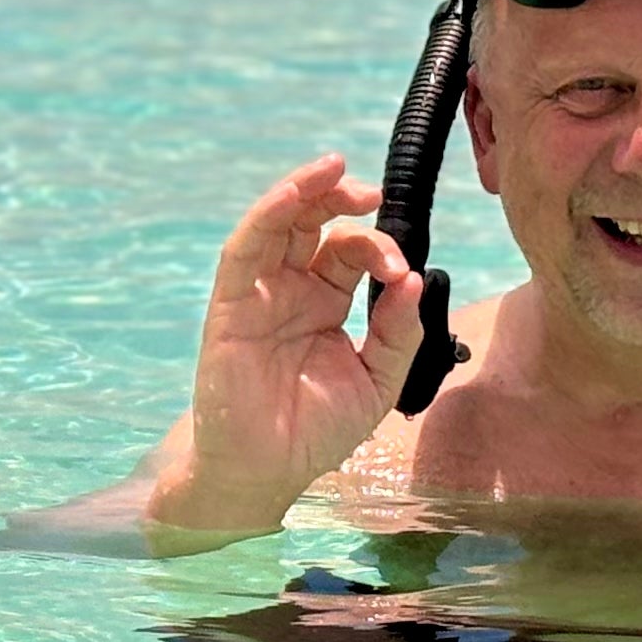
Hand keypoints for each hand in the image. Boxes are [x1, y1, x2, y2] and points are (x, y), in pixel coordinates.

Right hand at [150, 154, 428, 536]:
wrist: (266, 472)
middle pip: (312, 225)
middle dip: (340, 198)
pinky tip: (293, 195)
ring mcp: (258, 295)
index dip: (376, 247)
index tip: (398, 271)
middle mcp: (289, 291)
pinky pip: (244, 250)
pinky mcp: (230, 305)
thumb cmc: (315, 432)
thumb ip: (397, 333)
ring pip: (277, 225)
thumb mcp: (376, 380)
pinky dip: (266, 216)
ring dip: (303, 191)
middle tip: (370, 192)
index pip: (348, 253)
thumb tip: (412, 280)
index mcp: (324, 304)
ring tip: (333, 169)